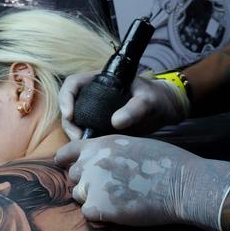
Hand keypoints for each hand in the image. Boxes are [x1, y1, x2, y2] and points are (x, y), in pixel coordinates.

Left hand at [55, 135, 229, 230]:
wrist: (181, 184)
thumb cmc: (166, 163)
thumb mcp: (133, 144)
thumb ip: (110, 152)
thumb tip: (100, 162)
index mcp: (100, 144)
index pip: (68, 151)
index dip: (66, 160)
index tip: (64, 166)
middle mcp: (91, 162)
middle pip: (73, 176)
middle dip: (86, 182)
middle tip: (110, 189)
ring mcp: (92, 184)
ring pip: (79, 196)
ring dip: (93, 199)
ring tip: (118, 200)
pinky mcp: (98, 207)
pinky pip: (88, 214)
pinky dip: (101, 216)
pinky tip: (119, 212)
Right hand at [59, 72, 189, 140]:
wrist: (164, 111)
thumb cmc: (156, 98)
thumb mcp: (148, 100)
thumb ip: (135, 108)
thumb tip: (117, 122)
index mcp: (99, 80)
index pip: (72, 84)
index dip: (65, 98)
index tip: (69, 115)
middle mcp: (92, 95)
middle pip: (70, 106)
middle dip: (69, 123)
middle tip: (78, 137)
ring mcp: (94, 111)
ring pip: (75, 122)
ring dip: (74, 135)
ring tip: (84, 145)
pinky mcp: (99, 126)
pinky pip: (85, 132)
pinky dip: (84, 141)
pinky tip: (90, 150)